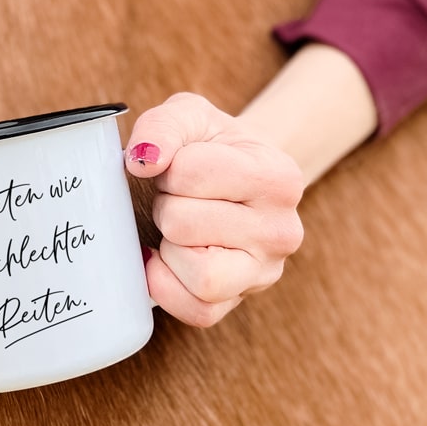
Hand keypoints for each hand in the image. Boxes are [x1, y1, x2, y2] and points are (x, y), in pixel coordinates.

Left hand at [125, 92, 304, 326]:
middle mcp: (283, 230)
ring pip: (198, 274)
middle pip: (183, 223)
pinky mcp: (240, 302)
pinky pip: (197, 310)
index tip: (183, 165)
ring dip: (169, 245)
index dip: (169, 166)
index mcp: (279, 176)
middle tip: (179, 195)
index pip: (190, 171)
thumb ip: (163, 126)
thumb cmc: (209, 145)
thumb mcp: (189, 115)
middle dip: (165, 203)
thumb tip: (143, 161)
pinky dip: (168, 284)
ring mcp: (265, 273)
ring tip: (180, 225)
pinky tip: (167, 257)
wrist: (236, 176)